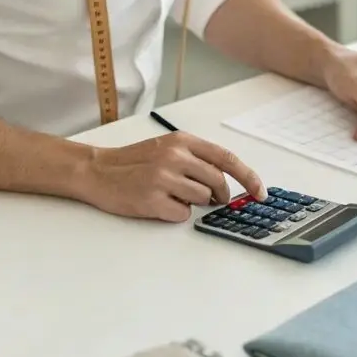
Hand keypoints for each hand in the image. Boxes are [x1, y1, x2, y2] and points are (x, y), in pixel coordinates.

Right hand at [76, 132, 266, 222]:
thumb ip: (196, 159)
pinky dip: (175, 213)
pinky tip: (158, 203)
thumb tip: (227, 182)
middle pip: (217, 182)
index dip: (248, 177)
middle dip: (218, 195)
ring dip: (192, 202)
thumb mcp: (167, 148)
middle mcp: (174, 156)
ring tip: (170, 194)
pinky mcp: (152, 199)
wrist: (96, 170)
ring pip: (202, 199)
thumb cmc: (134, 162)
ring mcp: (163, 178)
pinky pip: (182, 214)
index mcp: (181, 141)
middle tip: (208, 198)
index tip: (261, 192)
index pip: (227, 159)